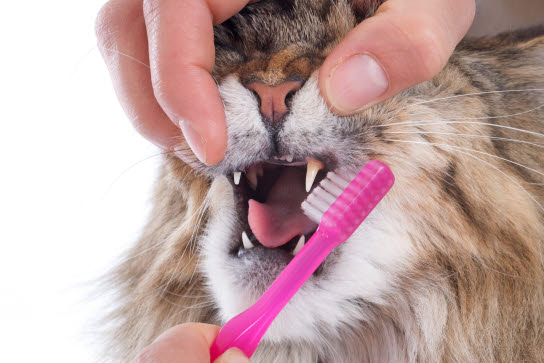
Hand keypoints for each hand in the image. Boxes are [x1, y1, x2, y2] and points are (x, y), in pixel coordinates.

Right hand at [95, 0, 473, 164]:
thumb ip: (406, 38)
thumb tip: (344, 94)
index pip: (174, 3)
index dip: (176, 78)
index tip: (213, 147)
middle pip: (129, 21)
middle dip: (152, 102)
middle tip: (203, 159)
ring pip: (136, 33)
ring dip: (157, 101)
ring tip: (209, 149)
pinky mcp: (213, 9)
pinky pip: (166, 43)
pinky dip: (180, 93)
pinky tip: (221, 127)